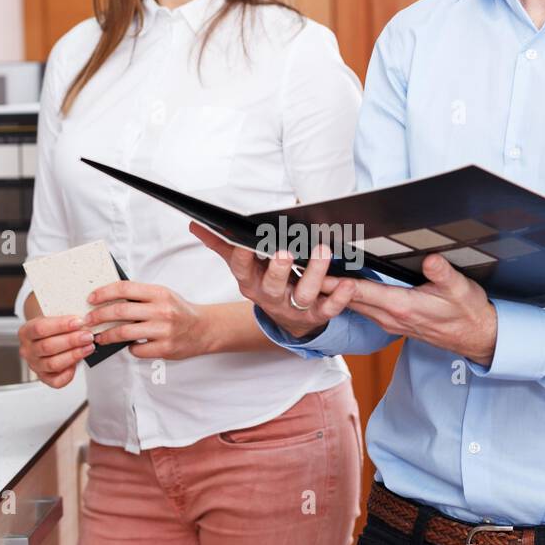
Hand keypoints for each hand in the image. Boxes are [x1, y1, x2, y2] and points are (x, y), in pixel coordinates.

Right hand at [18, 314, 95, 387]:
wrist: (47, 338)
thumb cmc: (51, 329)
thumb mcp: (53, 318)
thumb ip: (65, 321)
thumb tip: (84, 322)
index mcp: (26, 332)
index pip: (40, 328)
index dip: (61, 325)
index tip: (79, 322)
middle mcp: (28, 350)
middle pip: (48, 347)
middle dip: (71, 341)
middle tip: (87, 336)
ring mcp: (35, 365)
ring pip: (53, 364)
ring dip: (74, 355)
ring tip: (88, 348)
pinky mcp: (44, 378)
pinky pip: (56, 381)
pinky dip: (68, 374)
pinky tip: (76, 364)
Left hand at [83, 279, 211, 359]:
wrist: (205, 329)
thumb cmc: (179, 311)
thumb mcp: (163, 295)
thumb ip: (140, 296)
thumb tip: (108, 299)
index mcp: (159, 293)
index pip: (124, 288)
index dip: (104, 293)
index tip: (91, 299)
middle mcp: (161, 310)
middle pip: (120, 312)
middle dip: (98, 316)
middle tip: (88, 320)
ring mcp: (164, 331)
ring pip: (124, 333)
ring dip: (107, 336)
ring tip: (99, 337)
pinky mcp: (165, 348)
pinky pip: (137, 350)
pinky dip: (129, 348)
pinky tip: (129, 345)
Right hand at [188, 222, 357, 336]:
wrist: (287, 320)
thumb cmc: (266, 283)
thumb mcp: (243, 266)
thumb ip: (222, 244)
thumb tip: (196, 225)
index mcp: (250, 282)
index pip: (242, 268)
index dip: (243, 256)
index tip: (247, 241)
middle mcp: (270, 296)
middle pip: (271, 284)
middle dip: (277, 268)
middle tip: (284, 250)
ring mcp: (293, 307)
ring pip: (303, 294)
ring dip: (315, 273)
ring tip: (323, 251)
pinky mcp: (315, 316)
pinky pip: (328, 309)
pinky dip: (340, 297)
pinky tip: (349, 283)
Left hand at [317, 252, 498, 364]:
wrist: (475, 337)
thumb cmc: (467, 312)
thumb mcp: (461, 290)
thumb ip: (443, 275)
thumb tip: (431, 261)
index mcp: (401, 306)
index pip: (360, 292)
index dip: (335, 281)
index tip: (314, 270)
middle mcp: (389, 316)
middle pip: (347, 299)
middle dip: (323, 285)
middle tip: (299, 266)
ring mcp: (388, 321)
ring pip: (352, 305)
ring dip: (332, 292)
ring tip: (310, 273)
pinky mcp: (392, 321)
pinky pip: (362, 309)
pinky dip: (346, 297)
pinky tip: (337, 287)